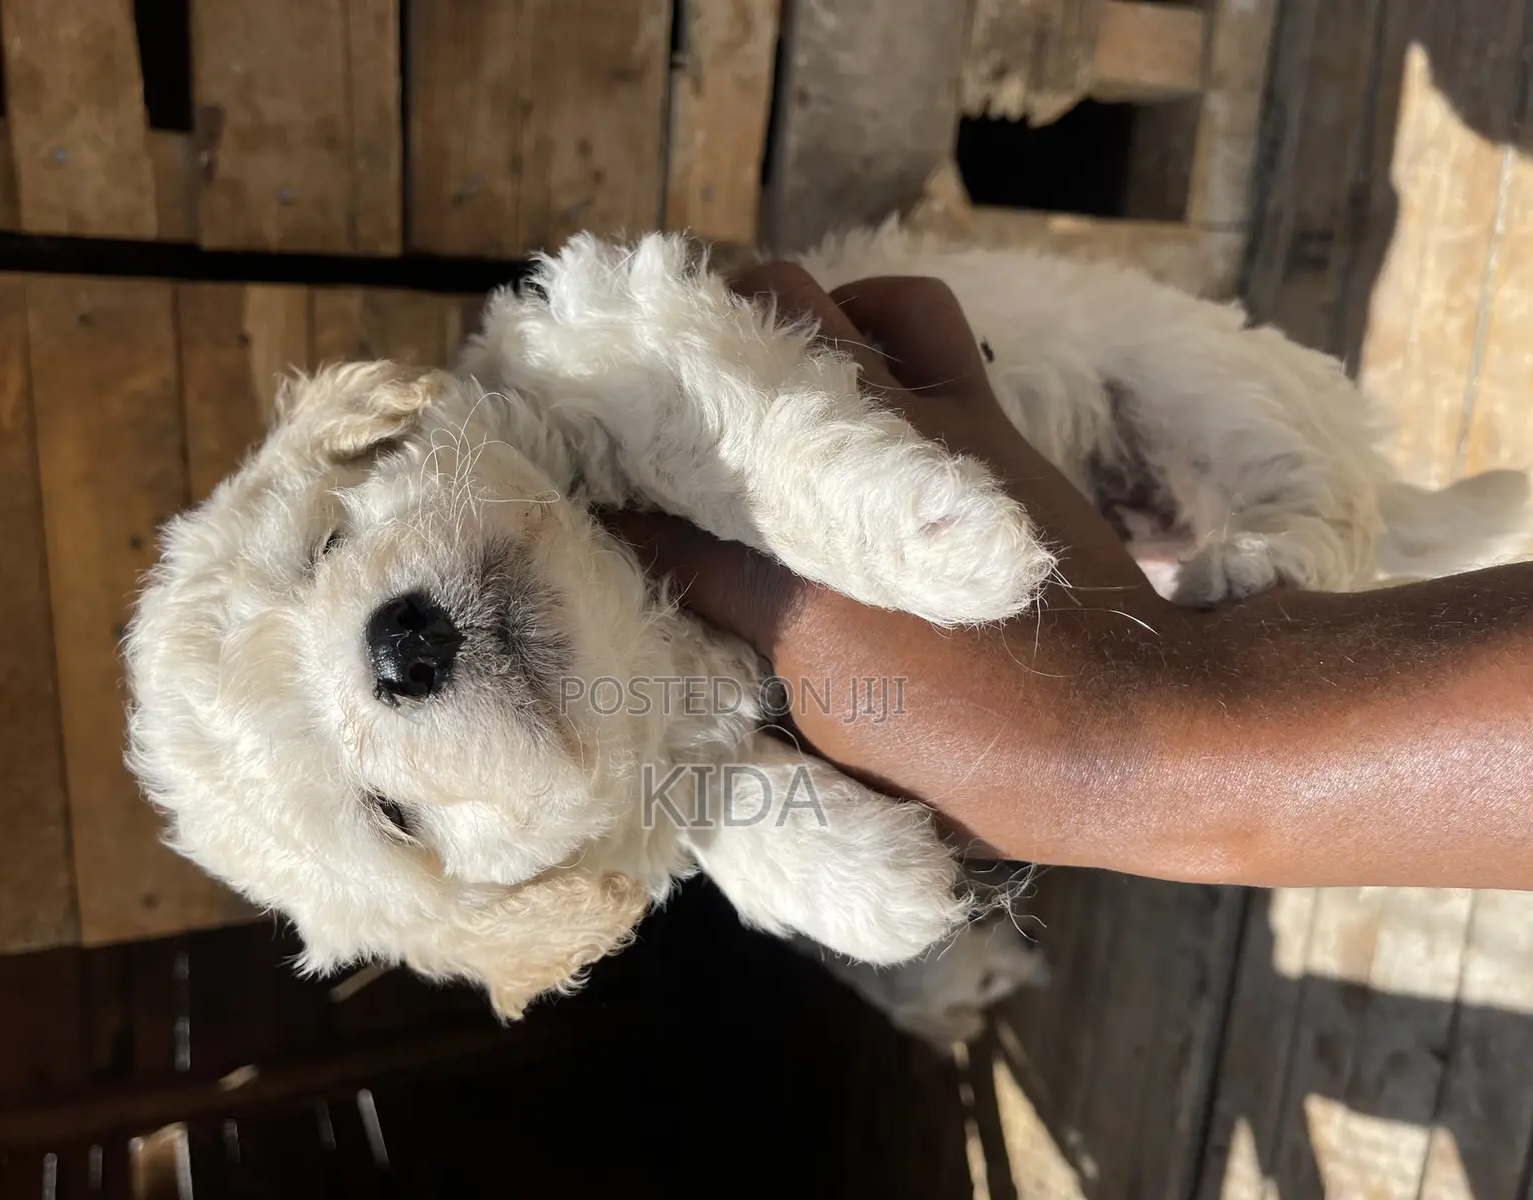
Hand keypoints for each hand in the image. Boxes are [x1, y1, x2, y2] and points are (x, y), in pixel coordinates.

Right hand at [602, 263, 1184, 858]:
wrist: (1135, 728)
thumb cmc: (977, 752)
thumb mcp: (827, 717)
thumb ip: (736, 630)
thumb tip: (658, 560)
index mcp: (780, 576)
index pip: (648, 507)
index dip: (595, 480)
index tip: (566, 474)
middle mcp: (830, 478)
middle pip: (702, 356)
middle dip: (648, 364)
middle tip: (629, 400)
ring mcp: (911, 428)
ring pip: (796, 303)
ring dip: (747, 317)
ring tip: (723, 357)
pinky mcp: (976, 416)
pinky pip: (910, 316)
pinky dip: (865, 314)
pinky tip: (848, 352)